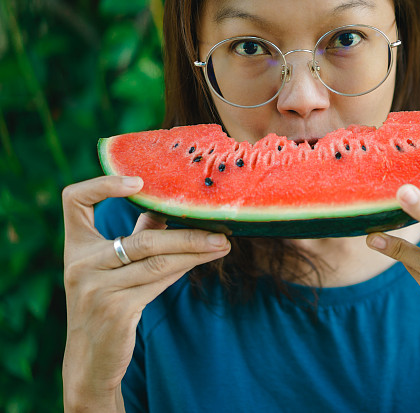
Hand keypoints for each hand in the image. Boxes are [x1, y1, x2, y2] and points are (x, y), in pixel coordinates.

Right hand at [61, 175, 230, 411]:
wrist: (90, 359)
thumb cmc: (106, 303)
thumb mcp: (111, 267)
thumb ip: (136, 236)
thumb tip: (167, 209)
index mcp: (75, 247)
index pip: (74, 200)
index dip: (102, 184)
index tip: (139, 181)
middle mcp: (80, 264)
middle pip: (142, 238)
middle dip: (186, 233)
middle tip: (221, 229)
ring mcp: (96, 288)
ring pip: (157, 260)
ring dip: (196, 250)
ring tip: (223, 244)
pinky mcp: (116, 310)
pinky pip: (159, 281)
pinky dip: (185, 268)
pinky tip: (204, 260)